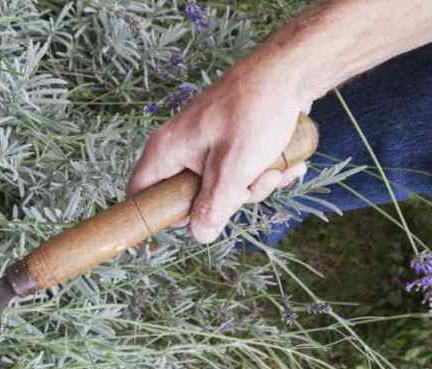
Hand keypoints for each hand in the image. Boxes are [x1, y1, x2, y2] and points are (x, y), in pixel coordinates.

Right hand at [127, 57, 312, 242]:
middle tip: (249, 187)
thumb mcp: (233, 169)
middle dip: (225, 201)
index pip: (140, 194)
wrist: (291, 69)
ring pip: (217, 187)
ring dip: (250, 188)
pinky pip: (236, 171)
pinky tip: (284, 164)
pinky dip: (259, 173)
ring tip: (274, 170)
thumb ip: (213, 208)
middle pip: (188, 196)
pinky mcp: (228, 141)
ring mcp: (204, 144)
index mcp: (166, 151)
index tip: (192, 220)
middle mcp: (179, 148)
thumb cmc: (256, 112)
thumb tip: (201, 235)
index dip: (159, 215)